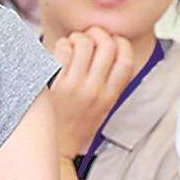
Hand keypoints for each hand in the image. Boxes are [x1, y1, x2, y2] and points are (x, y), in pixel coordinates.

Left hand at [49, 28, 137, 159]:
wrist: (55, 146)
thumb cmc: (77, 124)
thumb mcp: (103, 107)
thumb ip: (110, 82)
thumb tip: (113, 48)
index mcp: (110, 96)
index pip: (126, 60)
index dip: (121, 43)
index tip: (112, 41)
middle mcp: (94, 91)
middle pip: (106, 45)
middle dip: (99, 33)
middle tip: (90, 36)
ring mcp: (73, 86)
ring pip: (83, 43)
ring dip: (78, 37)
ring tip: (72, 44)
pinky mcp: (53, 83)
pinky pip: (62, 50)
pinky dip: (62, 44)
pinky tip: (60, 52)